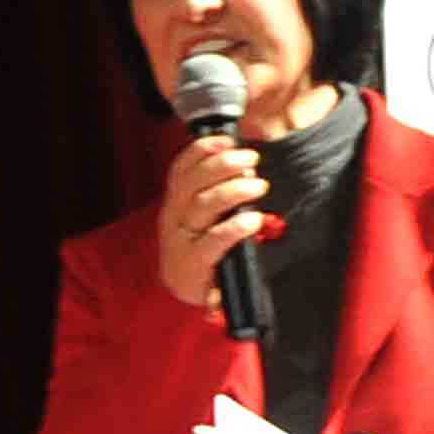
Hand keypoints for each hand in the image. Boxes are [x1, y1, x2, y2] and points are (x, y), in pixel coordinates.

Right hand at [155, 132, 266, 310]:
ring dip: (234, 190)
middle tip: (252, 160)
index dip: (202, 150)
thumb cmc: (209, 250)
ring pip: (203, 205)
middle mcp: (173, 219)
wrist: (196, 293)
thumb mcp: (207, 218)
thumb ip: (217, 192)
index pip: (181, 169)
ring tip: (259, 186)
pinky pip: (213, 240)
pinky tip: (254, 220)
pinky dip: (236, 226)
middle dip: (223, 164)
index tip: (228, 140)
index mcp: (176, 204)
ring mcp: (181, 242)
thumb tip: (243, 162)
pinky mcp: (193, 265)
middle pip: (192, 182)